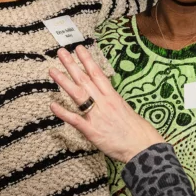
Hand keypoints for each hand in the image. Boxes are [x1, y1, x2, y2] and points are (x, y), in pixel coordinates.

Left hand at [49, 46, 164, 162]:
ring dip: (64, 82)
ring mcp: (97, 116)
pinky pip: (76, 120)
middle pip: (85, 80)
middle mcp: (104, 103)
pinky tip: (53, 105)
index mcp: (113, 97)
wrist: (143, 147)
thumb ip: (113, 103)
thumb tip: (105, 98)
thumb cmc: (138, 130)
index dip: (87, 61)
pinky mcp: (92, 131)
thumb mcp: (126, 110)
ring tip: (53, 71)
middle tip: (61, 52)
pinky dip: (64, 113)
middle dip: (72, 65)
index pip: (98, 74)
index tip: (79, 49)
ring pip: (79, 95)